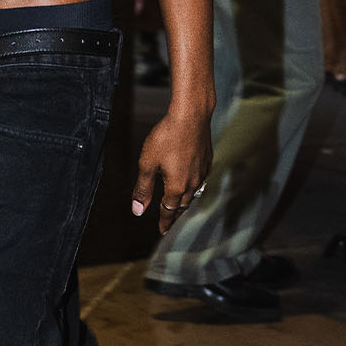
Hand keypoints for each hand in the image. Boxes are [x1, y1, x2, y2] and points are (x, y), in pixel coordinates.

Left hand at [132, 102, 212, 232]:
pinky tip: (193, 183)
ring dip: (185, 203)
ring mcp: (202, 172)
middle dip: (174, 215)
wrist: (191, 115)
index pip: (169, 211)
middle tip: (169, 221)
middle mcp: (192, 183)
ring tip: (180, 206)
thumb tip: (138, 211)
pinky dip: (195, 187)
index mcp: (176, 187)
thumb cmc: (167, 137)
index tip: (161, 230)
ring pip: (194, 194)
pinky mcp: (208, 160)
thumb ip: (143, 189)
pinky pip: (201, 180)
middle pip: (182, 205)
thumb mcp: (147, 163)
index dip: (164, 222)